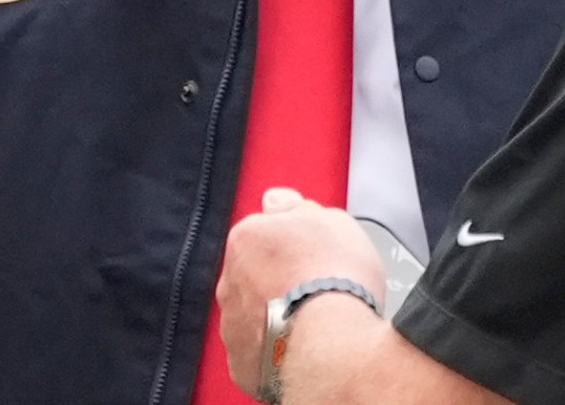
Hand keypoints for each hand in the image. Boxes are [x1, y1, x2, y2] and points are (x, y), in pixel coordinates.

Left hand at [214, 189, 386, 394]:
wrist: (331, 342)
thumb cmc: (334, 280)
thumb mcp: (332, 221)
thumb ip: (297, 207)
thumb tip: (278, 202)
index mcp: (247, 238)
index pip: (264, 235)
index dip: (293, 247)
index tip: (313, 258)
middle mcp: (230, 280)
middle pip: (255, 276)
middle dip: (280, 282)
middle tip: (316, 293)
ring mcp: (232, 323)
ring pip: (254, 315)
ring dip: (276, 317)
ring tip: (314, 326)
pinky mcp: (241, 362)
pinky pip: (258, 352)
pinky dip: (276, 351)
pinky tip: (303, 350)